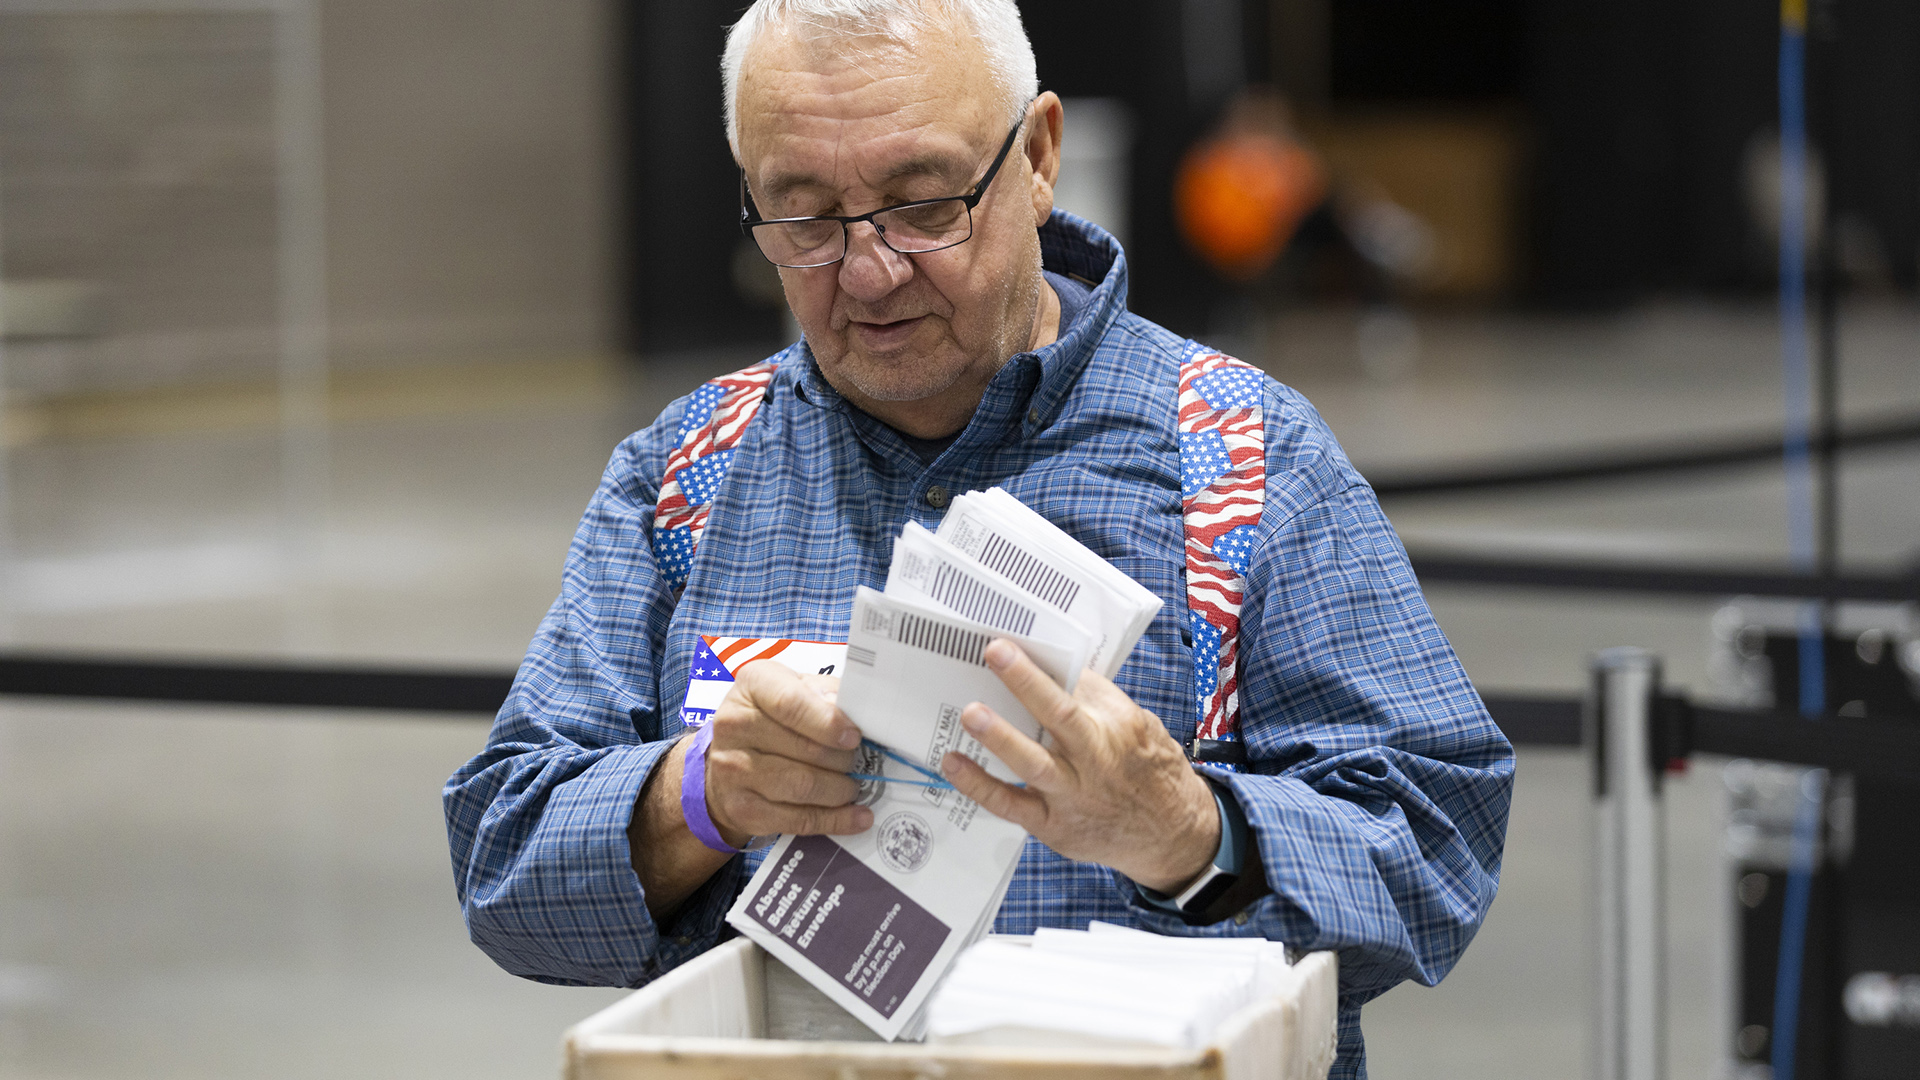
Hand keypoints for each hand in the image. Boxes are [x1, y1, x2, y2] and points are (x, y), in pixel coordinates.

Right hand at [701, 661, 872, 845]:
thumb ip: (827, 695)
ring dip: (840, 790)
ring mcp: (733, 770)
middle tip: (860, 762)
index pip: (790, 703)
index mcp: (752, 685)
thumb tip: (859, 715)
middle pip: (804, 749)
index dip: (828, 722)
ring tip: (854, 787)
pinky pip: (798, 819)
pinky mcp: (742, 809)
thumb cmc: (773, 719)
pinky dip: (835, 820)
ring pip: (803, 786)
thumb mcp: (798, 690)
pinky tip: (856, 817)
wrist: (728, 760)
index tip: (854, 736)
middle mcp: (735, 725)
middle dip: (844, 759)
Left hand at [938, 639, 1219, 893]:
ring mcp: (1073, 796)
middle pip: (1061, 717)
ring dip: (1000, 737)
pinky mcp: (1052, 825)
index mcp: (1119, 727)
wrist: (1172, 834)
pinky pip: (1010, 804)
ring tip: (971, 712)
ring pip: (1033, 765)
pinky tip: (953, 763)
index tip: (1013, 639)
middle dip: (1028, 683)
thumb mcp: (1140, 726)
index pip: (1082, 687)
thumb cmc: (1149, 769)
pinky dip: (979, 785)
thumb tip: (1055, 667)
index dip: (1047, 664)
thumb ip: (1098, 702)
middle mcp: (1097, 760)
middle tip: (996, 652)